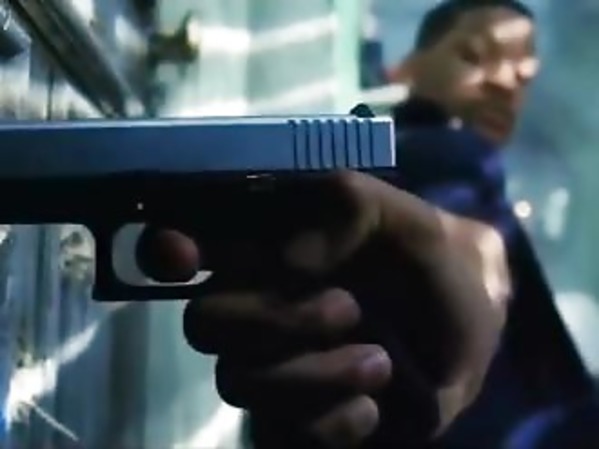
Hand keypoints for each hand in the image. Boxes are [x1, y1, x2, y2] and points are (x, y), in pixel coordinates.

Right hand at [137, 170, 510, 447]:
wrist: (469, 325)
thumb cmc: (426, 259)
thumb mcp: (400, 218)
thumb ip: (346, 211)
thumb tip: (283, 263)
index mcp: (265, 251)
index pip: (184, 246)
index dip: (163, 250)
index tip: (181, 253)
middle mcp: (253, 308)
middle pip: (204, 324)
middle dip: (276, 321)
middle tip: (348, 308)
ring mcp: (270, 367)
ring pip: (237, 382)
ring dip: (315, 375)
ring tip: (381, 362)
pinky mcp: (293, 422)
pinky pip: (278, 434)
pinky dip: (332, 422)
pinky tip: (374, 403)